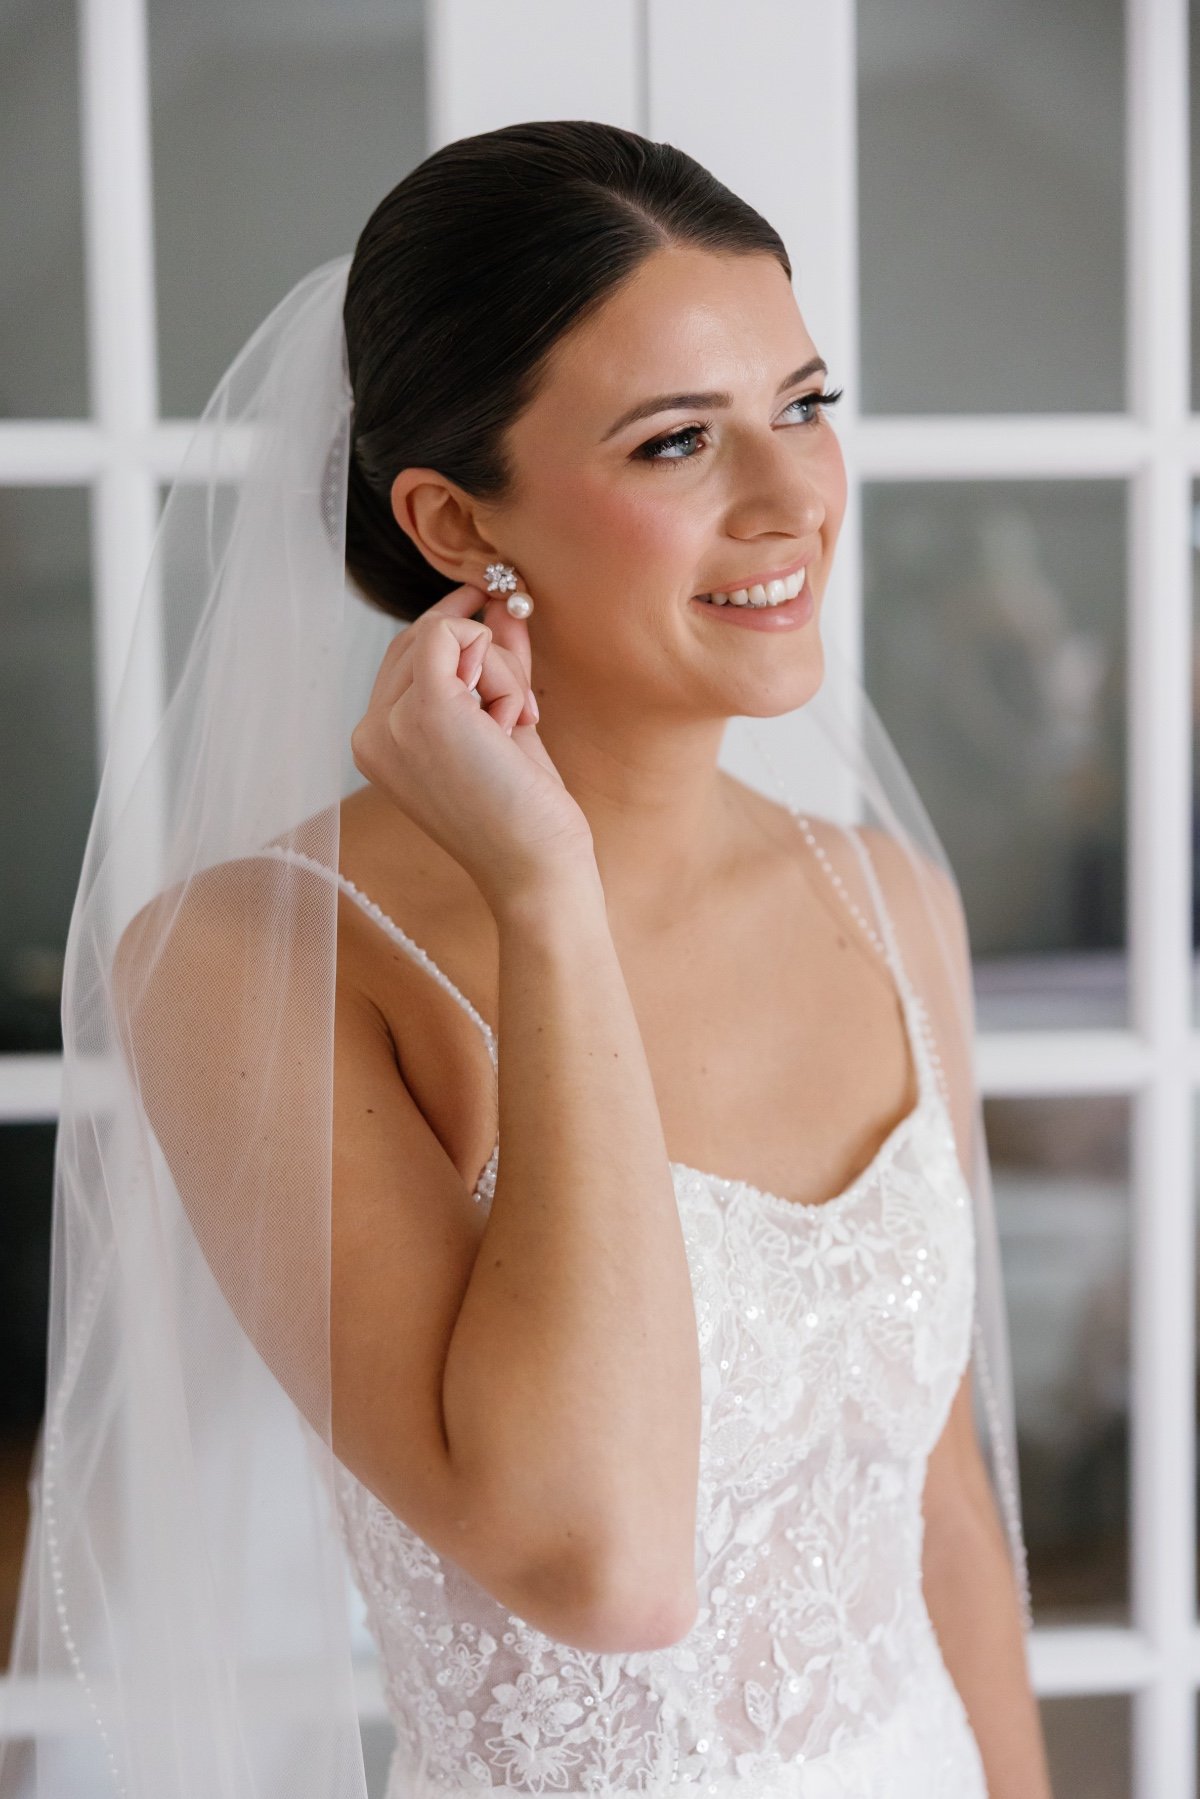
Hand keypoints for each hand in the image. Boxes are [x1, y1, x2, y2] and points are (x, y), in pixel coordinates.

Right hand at [350, 583, 595, 911]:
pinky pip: (454, 637)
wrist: (535, 870)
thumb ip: (493, 667)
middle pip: (418, 637)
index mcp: (377, 743)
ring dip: (500, 670)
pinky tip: (512, 716)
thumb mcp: (500, 726)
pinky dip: (499, 666)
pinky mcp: (426, 709)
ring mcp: (393, 721)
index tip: (491, 611)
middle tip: (520, 703)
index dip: (452, 632)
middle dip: (481, 648)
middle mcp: (371, 732)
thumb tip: (498, 607)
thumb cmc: (524, 813)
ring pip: (444, 636)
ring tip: (516, 728)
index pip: (404, 658)